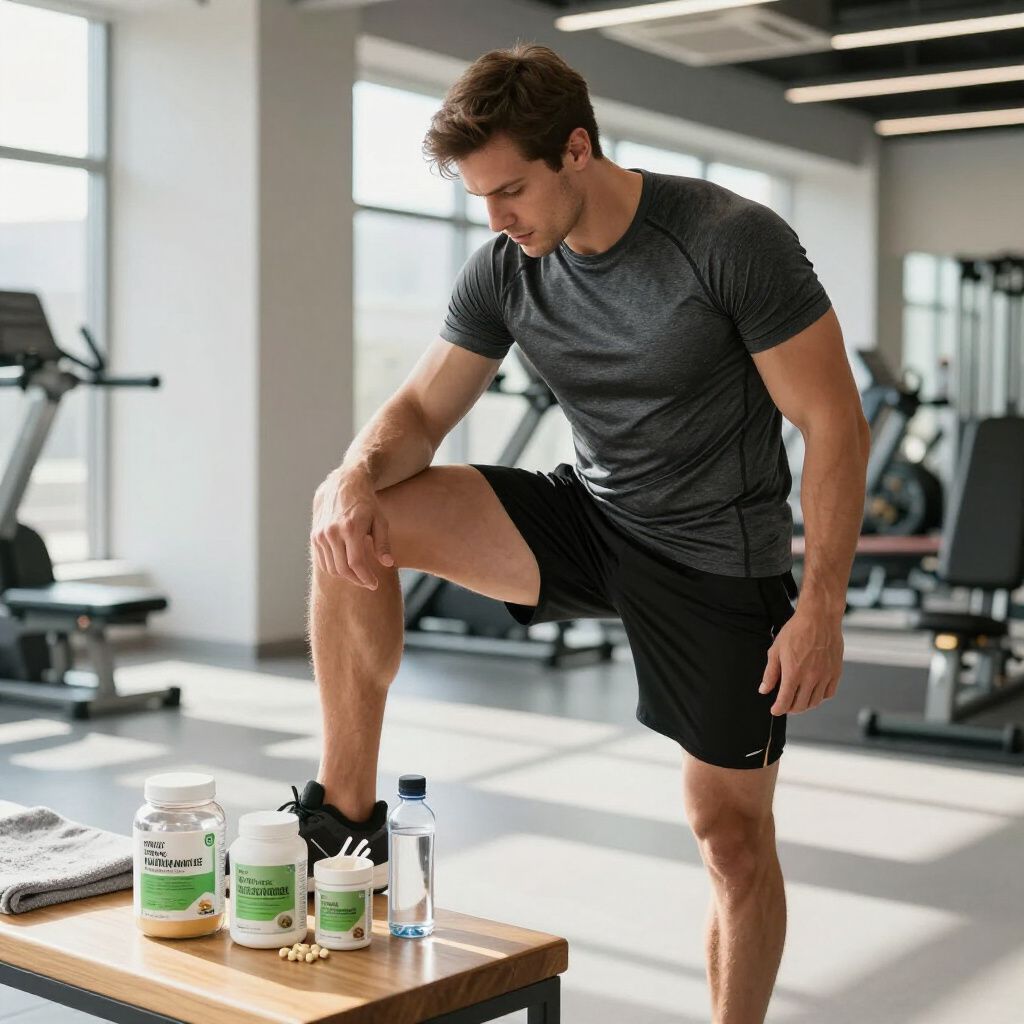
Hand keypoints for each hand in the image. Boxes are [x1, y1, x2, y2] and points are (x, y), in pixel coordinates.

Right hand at [311, 470, 393, 587]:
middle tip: (369, 583)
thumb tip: (388, 563)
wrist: (342, 485)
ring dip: (346, 576)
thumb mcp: (380, 520)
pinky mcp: (315, 536)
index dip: (366, 578)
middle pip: (343, 569)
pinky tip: (347, 567)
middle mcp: (332, 532)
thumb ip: (383, 543)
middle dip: (357, 580)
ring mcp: (321, 534)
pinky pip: (323, 561)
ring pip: (332, 568)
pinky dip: (335, 568)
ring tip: (360, 575)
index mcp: (350, 528)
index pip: (356, 563)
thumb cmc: (367, 503)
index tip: (374, 584)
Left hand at [758, 609, 842, 715]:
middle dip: (790, 708)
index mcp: (793, 673)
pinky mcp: (836, 672)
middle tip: (785, 704)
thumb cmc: (796, 631)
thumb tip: (764, 690)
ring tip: (798, 698)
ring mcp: (825, 676)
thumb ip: (770, 673)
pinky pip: (828, 694)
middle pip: (800, 706)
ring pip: (815, 702)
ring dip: (805, 704)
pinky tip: (813, 691)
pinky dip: (820, 697)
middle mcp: (810, 678)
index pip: (785, 702)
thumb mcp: (776, 650)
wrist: (819, 618)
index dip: (778, 709)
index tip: (774, 710)